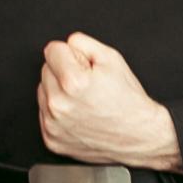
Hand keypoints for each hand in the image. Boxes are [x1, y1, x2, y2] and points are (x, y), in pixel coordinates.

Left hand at [36, 33, 181, 169]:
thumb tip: (65, 44)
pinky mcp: (52, 140)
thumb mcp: (112, 58)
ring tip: (83, 101)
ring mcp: (53, 126)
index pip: (52, 50)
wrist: (139, 137)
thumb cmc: (128, 101)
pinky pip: (45, 115)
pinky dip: (58, 113)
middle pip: (46, 70)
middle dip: (63, 72)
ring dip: (58, 92)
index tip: (84, 65)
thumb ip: (82, 42)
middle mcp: (59, 106)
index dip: (72, 54)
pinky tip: (78, 115)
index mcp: (73, 82)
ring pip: (43, 92)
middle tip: (87, 85)